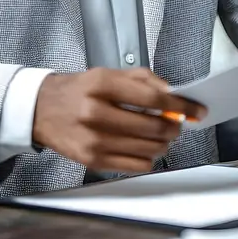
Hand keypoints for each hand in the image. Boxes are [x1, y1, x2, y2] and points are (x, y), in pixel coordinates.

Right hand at [32, 67, 205, 173]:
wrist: (40, 110)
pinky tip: (143, 147)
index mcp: (102, 85)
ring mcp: (94, 140)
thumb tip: (173, 94)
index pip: (153, 98)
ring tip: (160, 135)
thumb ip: (143, 80)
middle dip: (174, 126)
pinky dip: (148, 157)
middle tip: (177, 123)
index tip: (197, 110)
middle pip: (154, 127)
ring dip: (163, 143)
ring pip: (149, 149)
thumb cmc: (78, 90)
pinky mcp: (92, 161)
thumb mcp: (108, 73)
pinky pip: (136, 165)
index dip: (181, 106)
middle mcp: (96, 113)